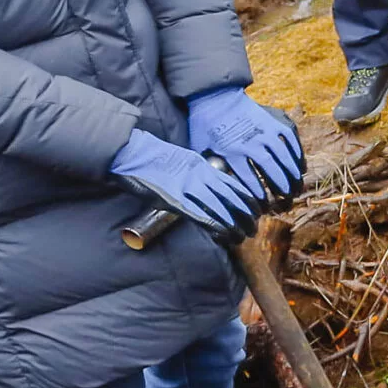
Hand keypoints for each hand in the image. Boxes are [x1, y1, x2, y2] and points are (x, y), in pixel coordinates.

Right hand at [110, 130, 263, 240]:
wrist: (131, 151)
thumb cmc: (151, 157)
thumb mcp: (182, 160)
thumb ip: (196, 173)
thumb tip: (208, 186)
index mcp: (202, 166)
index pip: (233, 184)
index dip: (247, 200)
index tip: (256, 212)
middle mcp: (200, 175)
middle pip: (232, 196)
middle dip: (247, 215)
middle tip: (254, 229)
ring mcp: (188, 186)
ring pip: (220, 206)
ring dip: (233, 224)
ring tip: (243, 236)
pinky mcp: (174, 198)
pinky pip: (199, 213)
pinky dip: (213, 224)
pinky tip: (223, 233)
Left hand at [185, 89, 305, 202]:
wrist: (214, 96)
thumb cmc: (205, 125)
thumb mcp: (200, 148)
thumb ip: (210, 166)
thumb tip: (215, 185)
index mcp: (231, 150)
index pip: (248, 177)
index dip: (257, 192)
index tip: (264, 203)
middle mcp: (250, 141)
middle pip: (269, 166)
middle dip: (280, 183)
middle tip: (287, 196)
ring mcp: (263, 129)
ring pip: (282, 153)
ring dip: (291, 170)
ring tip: (297, 184)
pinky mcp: (271, 120)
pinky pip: (288, 136)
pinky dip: (296, 150)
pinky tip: (300, 163)